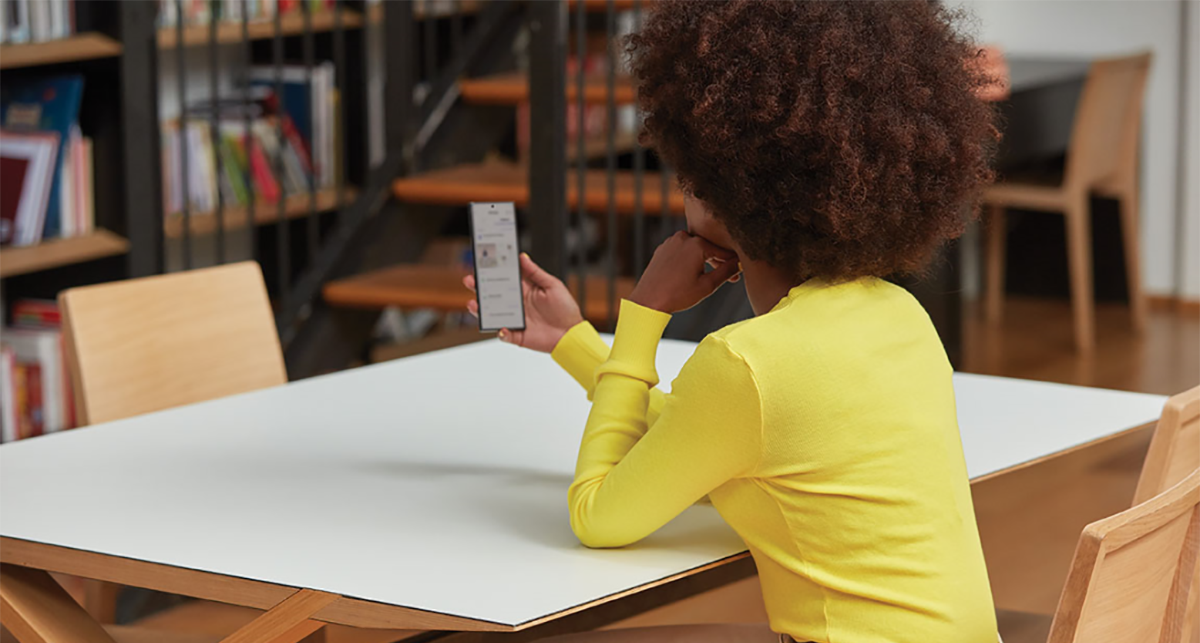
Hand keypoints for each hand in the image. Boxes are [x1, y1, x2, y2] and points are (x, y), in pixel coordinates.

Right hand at [464, 253, 583, 352]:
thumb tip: (522, 256)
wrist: (571, 334)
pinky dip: (500, 332)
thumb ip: (535, 272)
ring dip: (481, 309)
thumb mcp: (552, 285)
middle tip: (470, 280)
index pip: (505, 279)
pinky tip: (500, 328)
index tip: (482, 263)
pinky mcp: (517, 335)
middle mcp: (517, 304)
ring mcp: (516, 320)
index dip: (493, 272)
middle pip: (494, 295)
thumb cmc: (565, 309)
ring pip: (493, 314)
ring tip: (473, 303)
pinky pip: (504, 334)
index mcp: (525, 290)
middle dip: (480, 287)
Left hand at [629, 231, 741, 313]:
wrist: (648, 301)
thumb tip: (739, 263)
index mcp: (697, 244)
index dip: (734, 262)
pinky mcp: (663, 248)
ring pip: (696, 248)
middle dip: (719, 262)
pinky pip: (682, 250)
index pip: (723, 250)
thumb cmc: (676, 295)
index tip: (741, 270)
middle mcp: (684, 237)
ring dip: (705, 259)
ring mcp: (671, 241)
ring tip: (711, 277)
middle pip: (709, 247)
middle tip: (731, 278)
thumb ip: (726, 272)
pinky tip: (694, 273)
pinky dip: (691, 259)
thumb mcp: (707, 286)